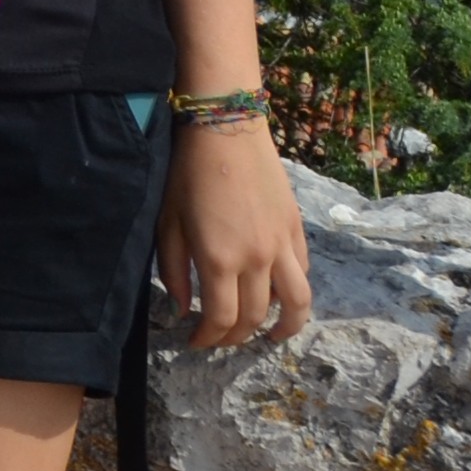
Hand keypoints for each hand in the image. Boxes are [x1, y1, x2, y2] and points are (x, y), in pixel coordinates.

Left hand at [152, 118, 313, 350]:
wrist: (226, 129)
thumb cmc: (187, 173)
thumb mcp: (167, 221)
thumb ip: (174, 270)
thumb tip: (182, 307)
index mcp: (220, 259)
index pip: (222, 318)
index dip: (209, 338)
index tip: (195, 341)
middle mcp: (258, 259)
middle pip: (255, 316)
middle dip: (237, 336)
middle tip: (221, 338)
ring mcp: (283, 245)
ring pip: (297, 303)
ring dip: (285, 327)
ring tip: (270, 336)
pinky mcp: (297, 229)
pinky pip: (302, 272)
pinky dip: (293, 291)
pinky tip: (279, 294)